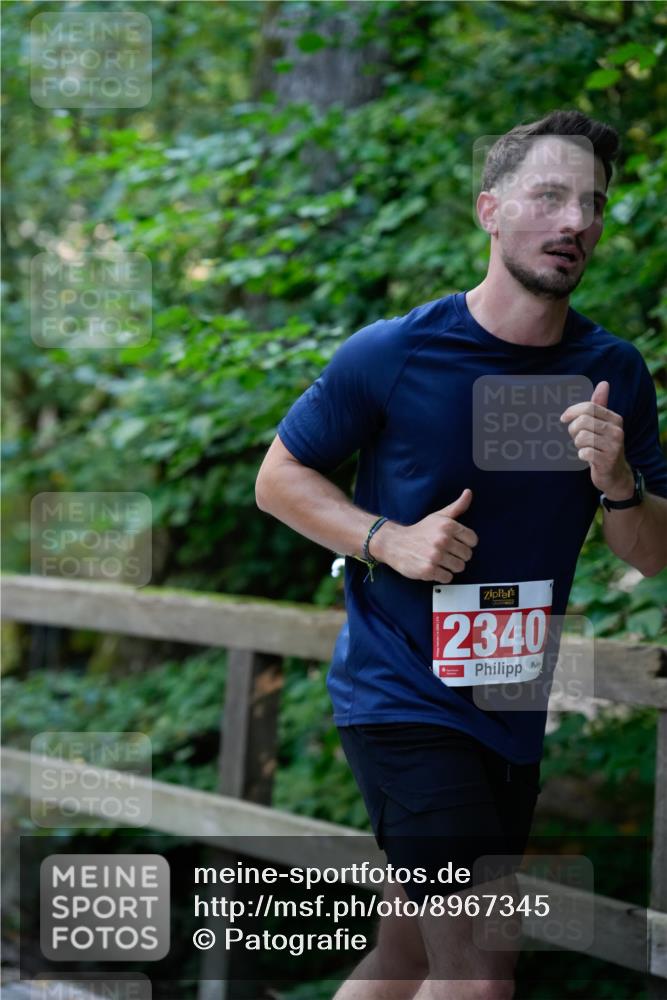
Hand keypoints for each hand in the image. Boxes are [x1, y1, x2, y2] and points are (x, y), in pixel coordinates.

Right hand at [370, 489, 477, 582]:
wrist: (395, 543)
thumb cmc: (419, 530)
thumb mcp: (438, 516)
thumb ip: (457, 507)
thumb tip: (468, 493)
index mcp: (448, 526)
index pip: (472, 540)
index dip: (465, 543)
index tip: (455, 543)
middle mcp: (442, 540)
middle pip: (467, 555)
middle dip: (458, 555)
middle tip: (446, 552)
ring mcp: (435, 556)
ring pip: (459, 567)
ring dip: (451, 566)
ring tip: (440, 560)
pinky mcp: (428, 570)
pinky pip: (447, 577)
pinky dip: (442, 575)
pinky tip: (434, 567)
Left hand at [560, 381, 633, 496]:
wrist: (615, 474)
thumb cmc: (604, 446)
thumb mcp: (604, 425)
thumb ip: (600, 405)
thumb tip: (604, 383)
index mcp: (615, 419)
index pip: (589, 407)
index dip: (572, 412)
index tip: (564, 419)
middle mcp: (616, 431)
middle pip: (583, 421)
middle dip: (573, 430)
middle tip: (577, 438)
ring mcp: (614, 446)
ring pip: (582, 437)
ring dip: (577, 444)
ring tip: (584, 448)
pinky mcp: (607, 461)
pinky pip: (584, 452)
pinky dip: (581, 455)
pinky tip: (587, 457)